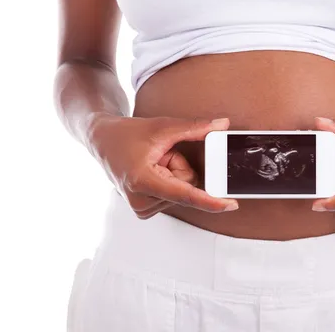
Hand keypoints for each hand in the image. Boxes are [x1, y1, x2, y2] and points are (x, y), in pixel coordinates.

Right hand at [87, 114, 238, 218]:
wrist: (104, 141)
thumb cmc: (128, 134)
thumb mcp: (164, 126)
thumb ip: (196, 127)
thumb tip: (223, 124)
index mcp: (143, 181)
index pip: (185, 194)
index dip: (211, 200)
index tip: (230, 205)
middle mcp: (141, 200)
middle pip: (187, 186)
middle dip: (181, 167)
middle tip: (161, 155)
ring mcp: (142, 207)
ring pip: (182, 191)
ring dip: (173, 173)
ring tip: (154, 162)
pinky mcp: (145, 210)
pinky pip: (175, 196)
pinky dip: (169, 181)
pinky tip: (153, 171)